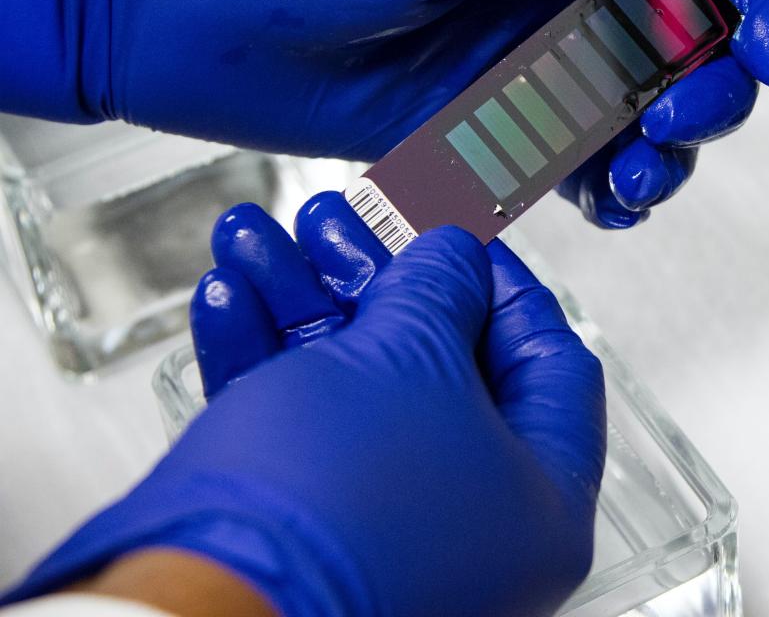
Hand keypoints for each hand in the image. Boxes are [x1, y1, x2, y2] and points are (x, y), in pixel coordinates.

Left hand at [0, 0, 768, 226]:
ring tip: (639, 172)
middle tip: (679, 117)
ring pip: (629, 116)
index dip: (751, 2)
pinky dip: (601, 186)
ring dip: (660, 150)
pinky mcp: (471, 131)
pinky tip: (605, 198)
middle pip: (676, 46)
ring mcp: (508, 68)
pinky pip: (564, 165)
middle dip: (707, 88)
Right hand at [3, 193, 604, 616]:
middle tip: (332, 218)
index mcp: (536, 495)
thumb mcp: (412, 358)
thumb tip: (453, 257)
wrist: (194, 614)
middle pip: (434, 360)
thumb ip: (442, 289)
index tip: (461, 231)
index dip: (505, 283)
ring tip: (251, 234)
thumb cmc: (335, 500)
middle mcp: (467, 516)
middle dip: (371, 275)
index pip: (548, 362)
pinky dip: (259, 355)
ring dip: (295, 298)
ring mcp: (381, 521)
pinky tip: (225, 296)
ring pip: (349, 380)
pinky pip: (294, 421)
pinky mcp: (303, 525)